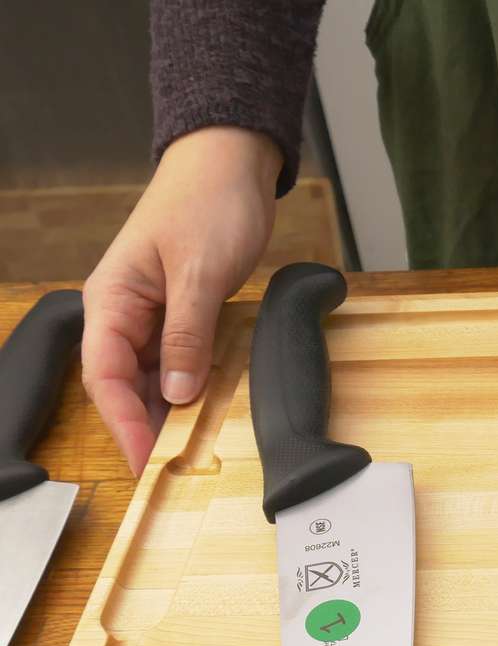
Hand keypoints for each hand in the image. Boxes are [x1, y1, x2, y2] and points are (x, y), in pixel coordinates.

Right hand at [83, 127, 279, 473]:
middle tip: (167, 467)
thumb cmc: (207, 203)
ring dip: (167, 410)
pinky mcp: (182, 314)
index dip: (122, 421)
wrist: (230, 165)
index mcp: (112, 299)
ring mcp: (153, 315)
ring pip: (151, 377)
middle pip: (124, 384)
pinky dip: (190, 386)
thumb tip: (176, 392)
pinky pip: (178, 361)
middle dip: (143, 424)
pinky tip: (206, 410)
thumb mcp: (201, 274)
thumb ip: (188, 335)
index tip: (143, 457)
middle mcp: (124, 312)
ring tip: (188, 447)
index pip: (104, 375)